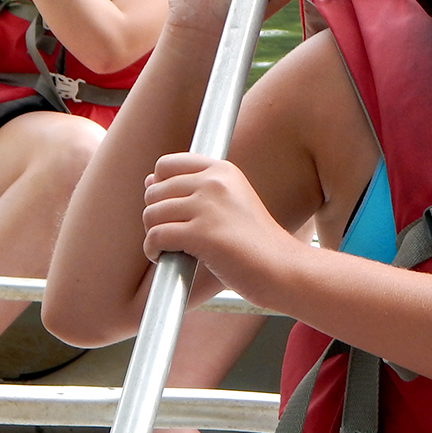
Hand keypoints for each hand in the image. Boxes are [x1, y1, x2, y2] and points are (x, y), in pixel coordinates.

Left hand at [142, 152, 295, 305]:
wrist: (282, 268)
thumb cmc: (256, 242)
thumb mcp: (231, 202)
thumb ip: (193, 189)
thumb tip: (149, 180)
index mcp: (222, 170)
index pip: (167, 164)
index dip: (160, 187)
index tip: (170, 208)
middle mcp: (214, 182)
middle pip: (155, 191)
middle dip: (155, 215)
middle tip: (171, 234)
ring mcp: (208, 207)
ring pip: (152, 214)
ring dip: (153, 234)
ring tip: (168, 248)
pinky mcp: (202, 234)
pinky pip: (156, 236)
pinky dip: (153, 250)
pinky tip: (164, 258)